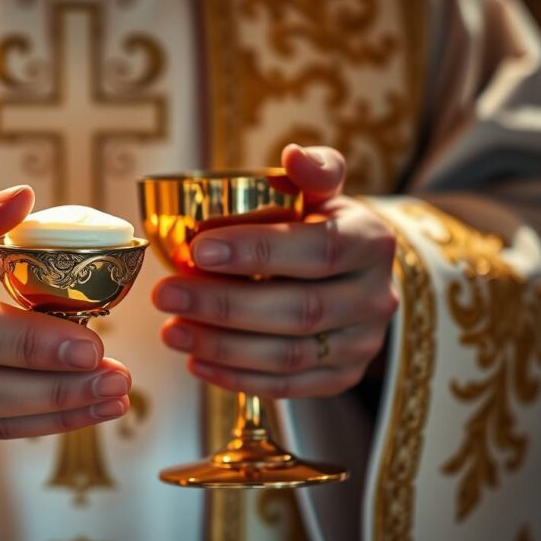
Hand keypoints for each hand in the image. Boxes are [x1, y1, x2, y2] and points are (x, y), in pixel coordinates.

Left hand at [152, 145, 397, 397]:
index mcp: (370, 242)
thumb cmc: (322, 225)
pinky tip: (196, 361)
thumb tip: (294, 153)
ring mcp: (361, 344)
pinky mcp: (342, 377)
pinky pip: (287, 387)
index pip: (317, 250)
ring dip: (222, 346)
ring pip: (289, 355)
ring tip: (170, 332)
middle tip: (165, 295)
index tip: (199, 250)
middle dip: (223, 306)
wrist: (355, 275)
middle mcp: (375, 297)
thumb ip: (313, 170)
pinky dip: (237, 378)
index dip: (259, 252)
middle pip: (299, 311)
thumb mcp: (324, 191)